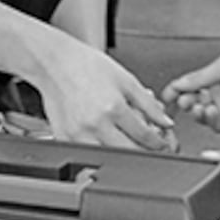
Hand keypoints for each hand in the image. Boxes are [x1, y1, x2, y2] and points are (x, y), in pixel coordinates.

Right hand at [33, 41, 175, 151]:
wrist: (54, 63)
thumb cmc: (87, 66)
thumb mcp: (125, 80)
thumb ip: (148, 104)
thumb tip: (165, 122)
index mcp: (113, 108)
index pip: (144, 136)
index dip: (158, 143)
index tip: (162, 144)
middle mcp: (95, 124)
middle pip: (129, 151)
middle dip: (144, 152)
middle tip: (149, 146)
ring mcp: (78, 134)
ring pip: (108, 157)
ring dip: (122, 153)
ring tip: (127, 140)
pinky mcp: (65, 139)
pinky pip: (87, 153)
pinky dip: (100, 149)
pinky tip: (105, 137)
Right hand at [162, 53, 219, 132]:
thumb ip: (199, 78)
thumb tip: (179, 83)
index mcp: (216, 76)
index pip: (190, 85)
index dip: (177, 90)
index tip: (166, 95)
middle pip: (193, 101)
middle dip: (185, 101)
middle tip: (182, 101)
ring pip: (202, 115)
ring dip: (196, 111)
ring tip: (198, 106)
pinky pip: (215, 125)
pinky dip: (209, 120)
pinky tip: (212, 111)